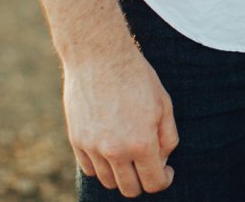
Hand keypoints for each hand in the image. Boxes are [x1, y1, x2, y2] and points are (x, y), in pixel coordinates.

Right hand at [65, 45, 178, 197]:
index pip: (154, 183)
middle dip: (143, 181)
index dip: (164, 180)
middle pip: (129, 189)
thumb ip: (168, 137)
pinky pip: (89, 168)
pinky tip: (111, 148)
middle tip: (148, 164)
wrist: (99, 56)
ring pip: (108, 181)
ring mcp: (92, 147)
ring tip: (130, 153)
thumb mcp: (163, 104)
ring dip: (122, 174)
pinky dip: (101, 166)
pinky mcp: (76, 140)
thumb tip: (162, 160)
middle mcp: (115, 151)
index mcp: (141, 143)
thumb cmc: (136, 77)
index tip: (166, 170)